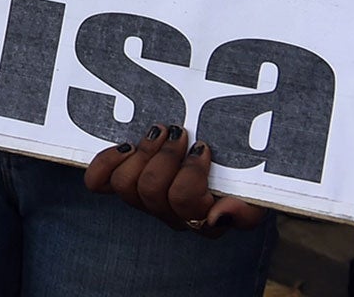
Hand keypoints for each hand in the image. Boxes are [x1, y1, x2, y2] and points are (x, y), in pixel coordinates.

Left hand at [84, 126, 266, 237]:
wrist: (228, 170)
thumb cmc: (240, 183)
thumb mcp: (254, 198)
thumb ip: (244, 213)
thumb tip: (218, 216)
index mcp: (204, 222)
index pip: (184, 201)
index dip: (190, 171)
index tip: (203, 146)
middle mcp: (171, 216)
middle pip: (151, 191)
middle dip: (164, 155)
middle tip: (178, 131)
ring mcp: (145, 201)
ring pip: (126, 185)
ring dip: (142, 152)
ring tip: (158, 132)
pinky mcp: (123, 184)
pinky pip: (98, 183)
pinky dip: (107, 162)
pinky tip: (125, 146)